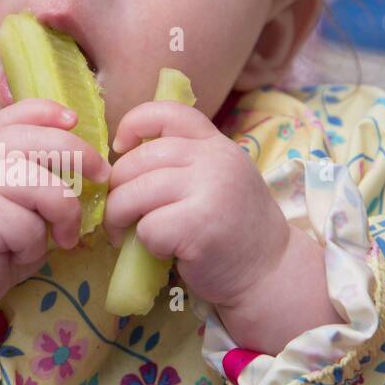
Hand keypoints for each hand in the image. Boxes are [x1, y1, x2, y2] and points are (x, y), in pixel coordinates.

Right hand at [0, 99, 110, 311]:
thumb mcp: (15, 202)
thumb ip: (37, 178)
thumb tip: (88, 169)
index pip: (16, 116)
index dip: (47, 112)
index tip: (74, 119)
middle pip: (38, 141)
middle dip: (80, 156)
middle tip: (102, 176)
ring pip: (44, 188)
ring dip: (63, 216)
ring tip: (62, 237)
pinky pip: (28, 226)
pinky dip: (32, 247)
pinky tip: (16, 254)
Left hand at [103, 99, 290, 311]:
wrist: (268, 272)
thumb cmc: (231, 230)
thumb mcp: (217, 180)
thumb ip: (183, 162)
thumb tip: (119, 160)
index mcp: (216, 144)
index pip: (166, 112)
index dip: (133, 124)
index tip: (121, 149)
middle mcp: (215, 160)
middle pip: (138, 159)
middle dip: (116, 189)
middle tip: (118, 214)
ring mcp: (210, 189)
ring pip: (134, 193)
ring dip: (119, 217)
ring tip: (124, 234)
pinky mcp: (199, 225)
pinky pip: (147, 227)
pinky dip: (145, 243)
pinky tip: (163, 250)